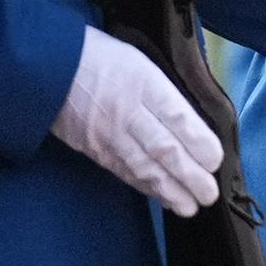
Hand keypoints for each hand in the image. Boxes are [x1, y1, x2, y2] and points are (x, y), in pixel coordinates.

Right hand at [52, 28, 222, 215]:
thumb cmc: (100, 58)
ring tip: (190, 206)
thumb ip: (163, 90)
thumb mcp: (139, 60)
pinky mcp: (94, 149)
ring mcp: (108, 133)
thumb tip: (193, 123)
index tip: (216, 159)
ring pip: (144, 166)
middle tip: (209, 194)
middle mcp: (126, 110)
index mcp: (142, 81)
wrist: (49, 69)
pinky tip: (163, 197)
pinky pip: (124, 171)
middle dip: (189, 175)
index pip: (175, 115)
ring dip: (169, 190)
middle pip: (162, 148)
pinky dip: (146, 187)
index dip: (198, 141)